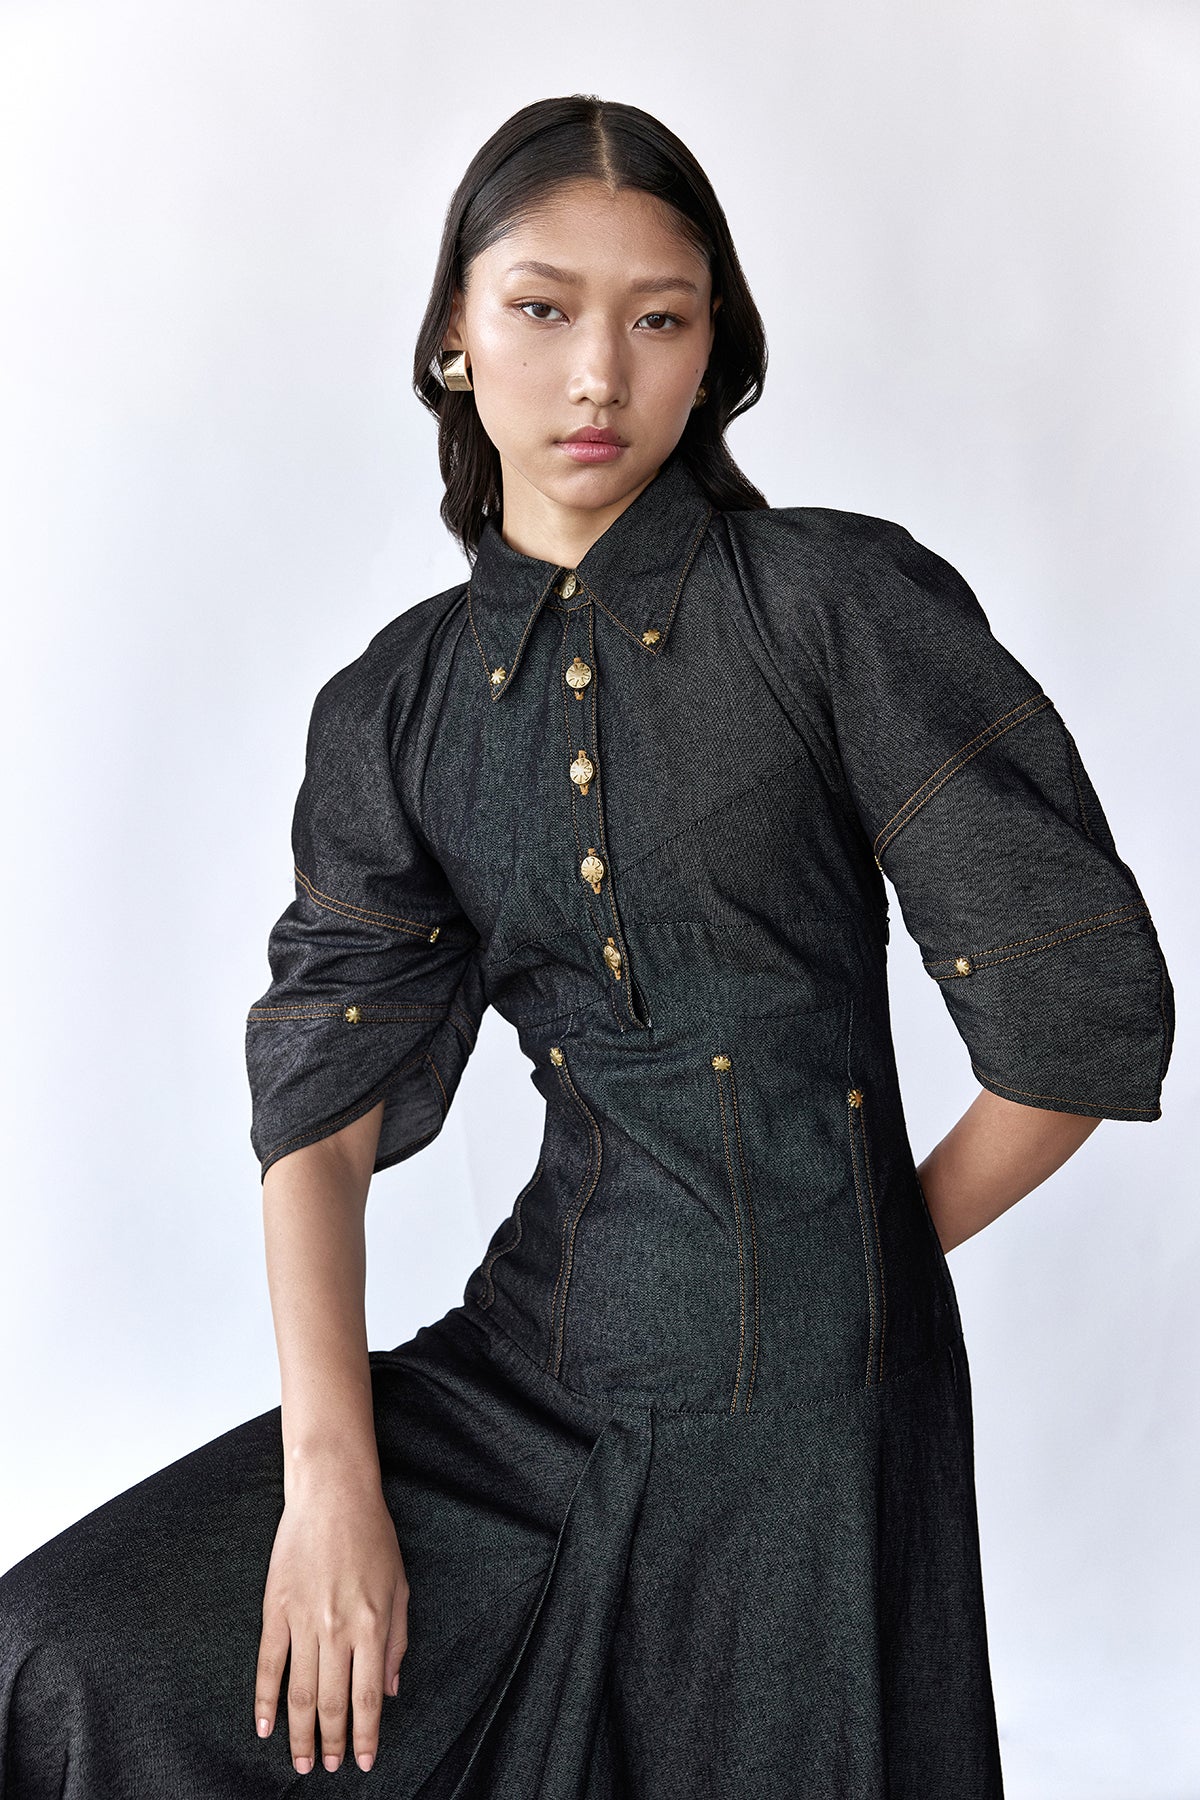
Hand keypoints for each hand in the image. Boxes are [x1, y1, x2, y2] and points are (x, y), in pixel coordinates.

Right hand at [254, 1474, 409, 1773]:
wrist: (332, 1494)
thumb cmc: (373, 1536)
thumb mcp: (399, 1586)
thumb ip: (396, 1641)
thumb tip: (391, 1690)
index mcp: (371, 1625)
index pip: (368, 1697)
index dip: (365, 1735)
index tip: (363, 1762)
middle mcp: (336, 1629)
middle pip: (330, 1702)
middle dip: (333, 1742)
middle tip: (331, 1767)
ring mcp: (303, 1620)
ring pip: (298, 1692)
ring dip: (300, 1733)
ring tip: (302, 1761)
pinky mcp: (275, 1609)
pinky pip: (268, 1664)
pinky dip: (264, 1700)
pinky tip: (264, 1726)